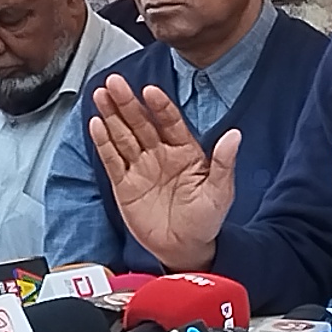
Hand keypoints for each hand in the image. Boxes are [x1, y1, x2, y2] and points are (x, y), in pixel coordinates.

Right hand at [88, 74, 237, 271]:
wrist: (185, 249)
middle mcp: (161, 154)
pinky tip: (96, 125)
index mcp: (185, 151)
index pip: (171, 122)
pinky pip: (113, 160)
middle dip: (128, 102)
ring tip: (101, 95)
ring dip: (111, 115)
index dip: (160, 107)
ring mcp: (141, 167)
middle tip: (115, 82)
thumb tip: (235, 135)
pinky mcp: (125, 184)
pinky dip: (103, 143)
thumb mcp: (220, 192)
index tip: (150, 91)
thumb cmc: (206, 220)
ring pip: (124, 136)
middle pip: (141, 123)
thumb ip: (223, 163)